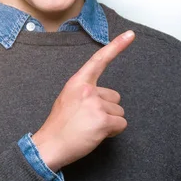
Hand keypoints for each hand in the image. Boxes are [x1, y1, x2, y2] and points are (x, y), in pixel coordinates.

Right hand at [31, 30, 134, 170]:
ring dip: (109, 122)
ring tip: (89, 127)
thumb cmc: (59, 125)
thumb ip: (85, 92)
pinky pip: (121, 125)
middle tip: (88, 119)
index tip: (130, 34)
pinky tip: (97, 134)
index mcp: (78, 82)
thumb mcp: (68, 98)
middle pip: (115, 97)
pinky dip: (113, 131)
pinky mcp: (103, 121)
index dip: (117, 46)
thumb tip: (102, 98)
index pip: (99, 60)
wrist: (49, 146)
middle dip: (107, 109)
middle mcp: (89, 90)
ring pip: (119, 112)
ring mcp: (96, 105)